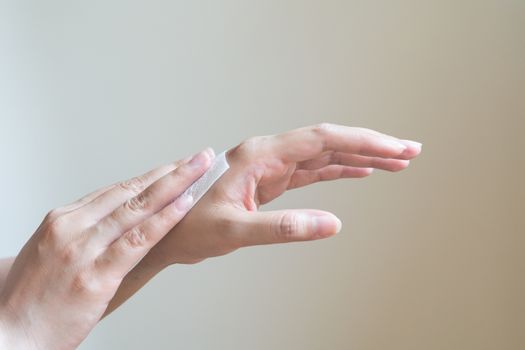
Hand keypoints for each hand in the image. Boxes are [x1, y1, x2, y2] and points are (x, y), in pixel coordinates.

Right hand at [0, 149, 212, 349]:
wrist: (9, 334)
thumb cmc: (30, 298)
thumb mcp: (48, 253)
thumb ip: (79, 234)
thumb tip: (107, 224)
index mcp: (62, 219)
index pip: (115, 191)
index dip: (150, 177)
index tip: (173, 168)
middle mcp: (73, 227)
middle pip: (131, 191)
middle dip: (169, 173)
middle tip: (196, 158)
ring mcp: (84, 249)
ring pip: (139, 208)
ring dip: (176, 186)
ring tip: (200, 170)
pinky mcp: (96, 275)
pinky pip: (138, 240)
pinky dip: (165, 219)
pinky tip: (185, 205)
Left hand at [106, 124, 421, 313]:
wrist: (167, 232)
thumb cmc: (190, 226)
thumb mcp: (235, 230)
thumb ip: (283, 227)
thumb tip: (332, 225)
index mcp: (260, 155)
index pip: (321, 140)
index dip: (361, 142)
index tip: (394, 149)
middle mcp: (268, 154)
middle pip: (329, 142)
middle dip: (370, 144)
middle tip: (408, 151)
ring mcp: (271, 167)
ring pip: (324, 155)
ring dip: (360, 156)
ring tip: (395, 161)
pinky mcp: (271, 182)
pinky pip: (313, 171)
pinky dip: (339, 169)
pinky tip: (359, 170)